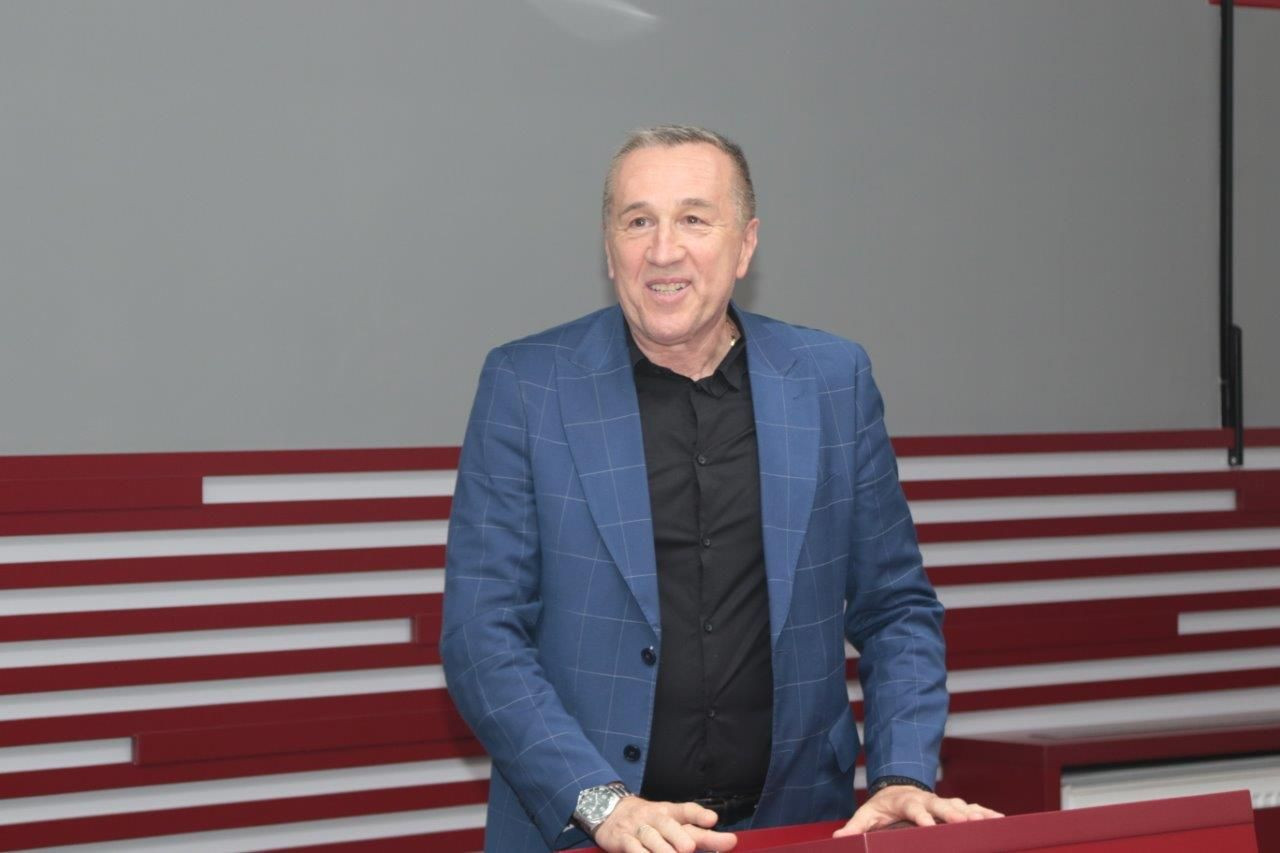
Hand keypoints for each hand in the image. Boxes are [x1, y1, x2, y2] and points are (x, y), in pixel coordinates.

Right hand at [593, 796, 737, 852]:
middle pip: (667, 824)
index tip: (712, 819)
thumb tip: (728, 841)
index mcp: (669, 811)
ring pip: (650, 837)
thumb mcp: (672, 821)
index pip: (686, 810)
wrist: (611, 812)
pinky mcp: (622, 840)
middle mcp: (654, 817)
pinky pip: (632, 847)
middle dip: (678, 836)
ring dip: (662, 849)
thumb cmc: (650, 820)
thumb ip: (698, 833)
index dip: (698, 814)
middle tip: (690, 848)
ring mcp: (638, 828)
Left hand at [833, 785, 1002, 836]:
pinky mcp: (952, 807)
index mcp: (906, 801)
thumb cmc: (882, 806)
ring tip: (990, 821)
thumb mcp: (866, 815)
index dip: (921, 817)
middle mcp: (927, 800)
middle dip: (954, 814)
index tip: (927, 825)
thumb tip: (838, 838)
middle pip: (942, 805)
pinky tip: (1000, 820)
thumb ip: (855, 827)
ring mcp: (942, 802)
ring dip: (975, 813)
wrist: (896, 788)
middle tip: (965, 822)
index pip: (914, 809)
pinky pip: (972, 809)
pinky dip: (986, 813)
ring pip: (961, 805)